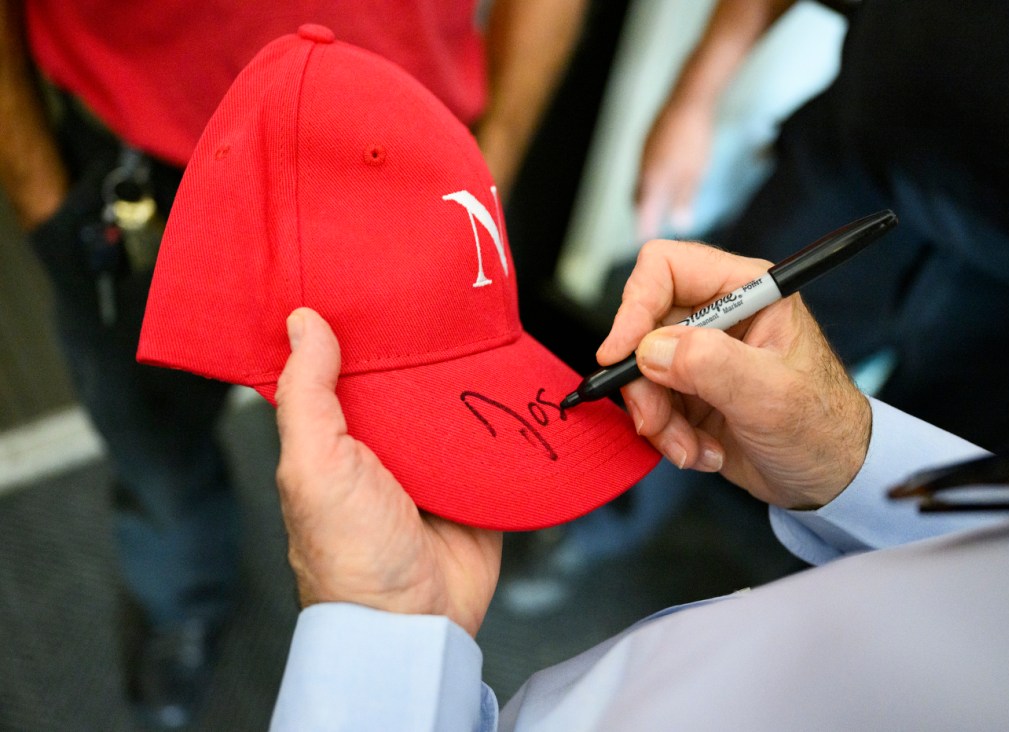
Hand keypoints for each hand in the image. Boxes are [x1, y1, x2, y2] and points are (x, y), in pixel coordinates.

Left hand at [274, 308, 501, 637]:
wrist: (416, 621)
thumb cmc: (350, 553)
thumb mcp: (313, 465)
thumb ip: (306, 394)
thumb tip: (302, 321)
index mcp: (333, 436)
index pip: (338, 367)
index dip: (345, 326)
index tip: (361, 275)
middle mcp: (381, 443)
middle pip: (400, 376)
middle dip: (416, 340)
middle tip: (434, 286)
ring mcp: (430, 460)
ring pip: (446, 399)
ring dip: (460, 371)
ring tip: (477, 318)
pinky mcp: (472, 477)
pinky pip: (487, 433)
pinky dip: (498, 409)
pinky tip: (508, 373)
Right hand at [598, 240, 870, 509]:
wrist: (831, 477)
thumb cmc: (823, 427)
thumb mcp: (771, 396)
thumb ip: (713, 365)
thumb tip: (652, 349)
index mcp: (748, 290)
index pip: (667, 267)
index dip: (635, 306)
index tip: (620, 354)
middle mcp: (719, 314)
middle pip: (643, 327)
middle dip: (645, 383)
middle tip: (656, 422)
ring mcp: (700, 354)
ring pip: (640, 372)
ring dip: (658, 419)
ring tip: (691, 448)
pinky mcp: (688, 390)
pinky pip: (650, 404)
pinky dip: (667, 436)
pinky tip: (701, 451)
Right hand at [634, 95, 717, 240]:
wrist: (687, 102)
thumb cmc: (692, 140)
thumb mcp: (693, 175)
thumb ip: (684, 200)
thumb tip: (681, 225)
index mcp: (653, 181)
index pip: (644, 212)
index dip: (644, 227)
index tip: (643, 241)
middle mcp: (643, 170)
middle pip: (638, 199)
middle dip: (642, 213)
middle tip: (647, 226)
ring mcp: (644, 155)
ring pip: (641, 183)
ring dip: (646, 196)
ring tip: (653, 205)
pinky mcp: (649, 143)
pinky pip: (645, 169)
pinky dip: (650, 180)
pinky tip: (661, 178)